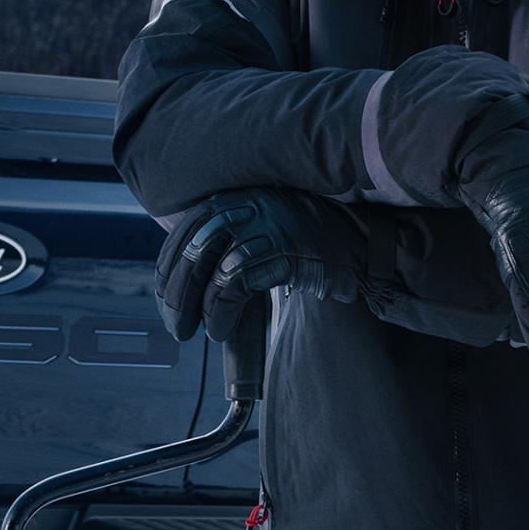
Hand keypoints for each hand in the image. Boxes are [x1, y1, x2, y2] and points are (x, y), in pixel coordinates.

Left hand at [154, 188, 365, 344]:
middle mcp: (244, 205)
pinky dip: (220, 314)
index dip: (168, 272)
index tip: (166, 303)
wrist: (361, 247)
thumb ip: (224, 245)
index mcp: (233, 198)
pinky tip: (221, 330)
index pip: (183, 233)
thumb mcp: (260, 233)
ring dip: (196, 308)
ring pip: (208, 268)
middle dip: (176, 295)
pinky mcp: (280, 249)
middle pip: (191, 250)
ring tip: (202, 331)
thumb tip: (180, 285)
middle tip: (177, 328)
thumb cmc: (307, 247)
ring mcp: (264, 224)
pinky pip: (233, 285)